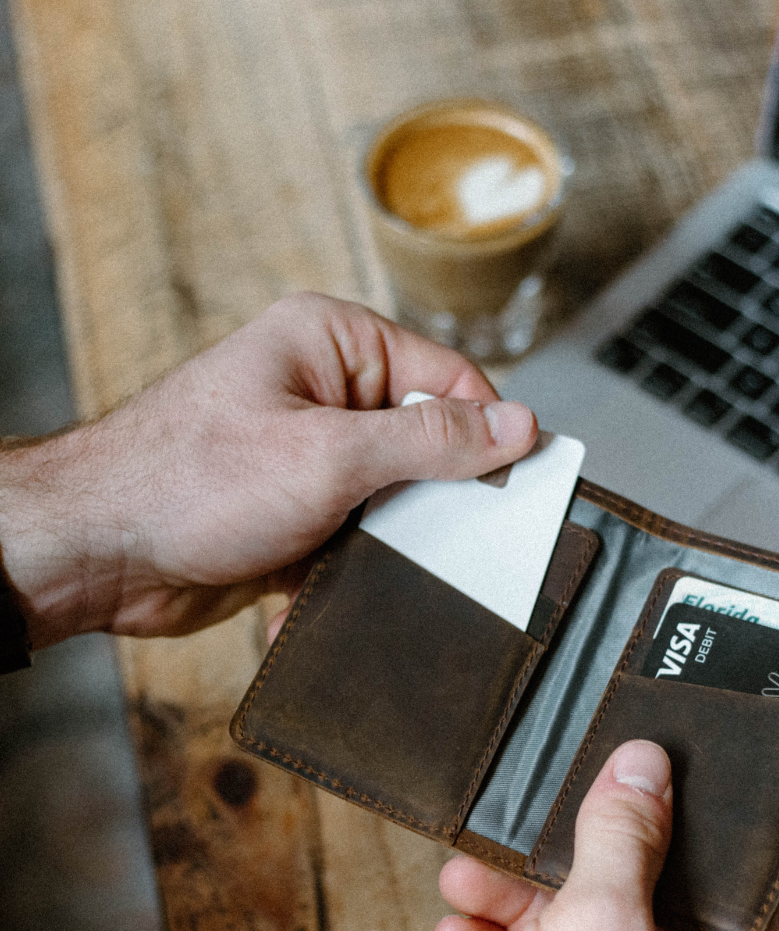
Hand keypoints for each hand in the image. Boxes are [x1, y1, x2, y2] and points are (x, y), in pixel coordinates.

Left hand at [0, 293, 536, 646]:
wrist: (99, 554)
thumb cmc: (189, 482)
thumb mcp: (329, 455)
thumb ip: (430, 441)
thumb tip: (514, 426)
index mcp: (334, 344)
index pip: (446, 377)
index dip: (487, 429)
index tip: (521, 481)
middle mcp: (327, 391)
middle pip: (427, 438)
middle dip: (439, 492)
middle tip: (452, 535)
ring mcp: (313, 454)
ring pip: (399, 494)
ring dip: (397, 536)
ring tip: (374, 558)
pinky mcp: (302, 509)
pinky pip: (363, 533)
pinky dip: (360, 564)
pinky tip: (332, 580)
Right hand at [435, 740, 778, 930]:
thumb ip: (621, 840)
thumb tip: (645, 767)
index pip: (710, 866)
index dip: (653, 819)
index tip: (608, 783)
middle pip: (634, 892)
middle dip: (553, 868)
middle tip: (514, 843)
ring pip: (585, 930)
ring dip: (515, 904)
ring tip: (468, 885)